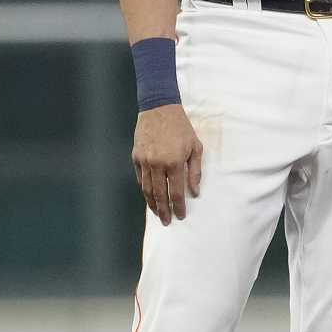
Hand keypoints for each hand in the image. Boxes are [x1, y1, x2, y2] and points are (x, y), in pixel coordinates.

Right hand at [133, 105, 202, 225]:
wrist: (159, 109)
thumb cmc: (181, 128)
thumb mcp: (195, 148)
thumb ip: (195, 171)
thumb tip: (195, 192)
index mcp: (174, 162)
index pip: (176, 192)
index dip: (178, 206)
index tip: (181, 216)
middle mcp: (157, 164)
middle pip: (159, 195)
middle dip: (164, 211)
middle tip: (167, 222)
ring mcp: (144, 161)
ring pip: (147, 189)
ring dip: (152, 204)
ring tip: (158, 214)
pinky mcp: (136, 157)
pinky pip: (141, 178)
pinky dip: (145, 190)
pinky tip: (150, 197)